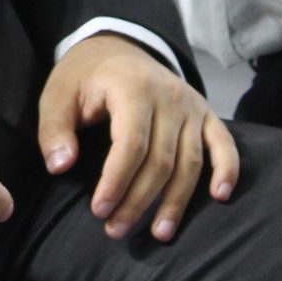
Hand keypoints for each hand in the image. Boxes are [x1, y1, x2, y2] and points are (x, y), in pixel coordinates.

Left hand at [37, 34, 237, 242]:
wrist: (117, 46)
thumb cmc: (84, 77)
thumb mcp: (57, 94)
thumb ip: (54, 129)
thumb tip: (60, 166)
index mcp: (133, 87)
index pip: (131, 143)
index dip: (117, 181)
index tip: (100, 210)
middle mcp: (169, 95)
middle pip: (161, 160)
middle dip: (139, 201)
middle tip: (115, 230)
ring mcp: (191, 104)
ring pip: (190, 161)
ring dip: (176, 201)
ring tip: (159, 234)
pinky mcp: (205, 112)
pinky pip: (223, 143)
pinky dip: (227, 169)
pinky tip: (221, 196)